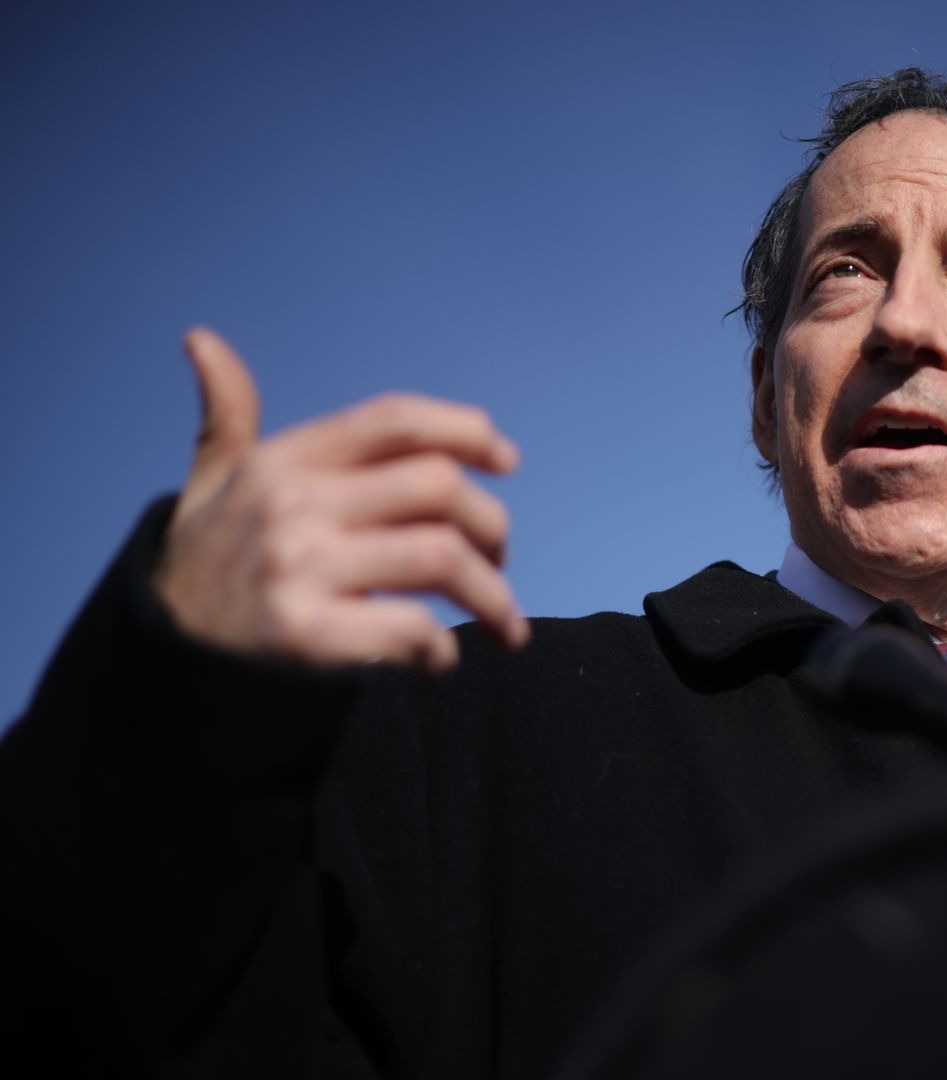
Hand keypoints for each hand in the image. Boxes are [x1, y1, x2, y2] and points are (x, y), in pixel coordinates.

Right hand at [154, 328, 530, 674]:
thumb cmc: (208, 563)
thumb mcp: (210, 484)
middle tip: (498, 559)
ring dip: (493, 595)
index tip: (506, 459)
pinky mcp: (306, 635)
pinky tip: (439, 661)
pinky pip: (412, 628)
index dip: (465, 429)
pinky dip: (443, 650)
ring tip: (503, 623)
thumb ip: (227, 417)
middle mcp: (292, 504)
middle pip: (439, 486)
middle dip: (493, 525)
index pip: (394, 420)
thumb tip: (203, 341)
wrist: (162, 660)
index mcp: (283, 461)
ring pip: (442, 557)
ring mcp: (299, 568)